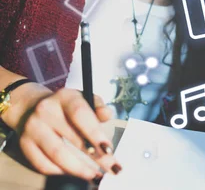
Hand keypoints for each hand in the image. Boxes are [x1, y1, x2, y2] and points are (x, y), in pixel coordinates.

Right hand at [6, 86, 120, 180]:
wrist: (33, 106)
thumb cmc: (68, 105)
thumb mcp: (84, 98)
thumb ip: (98, 106)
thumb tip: (107, 115)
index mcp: (65, 97)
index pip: (80, 114)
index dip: (94, 133)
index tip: (109, 150)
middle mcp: (46, 111)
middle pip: (71, 138)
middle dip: (95, 157)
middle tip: (112, 168)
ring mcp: (33, 128)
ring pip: (57, 155)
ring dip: (79, 169)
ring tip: (95, 176)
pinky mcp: (24, 144)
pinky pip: (43, 164)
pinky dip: (60, 171)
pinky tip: (73, 172)